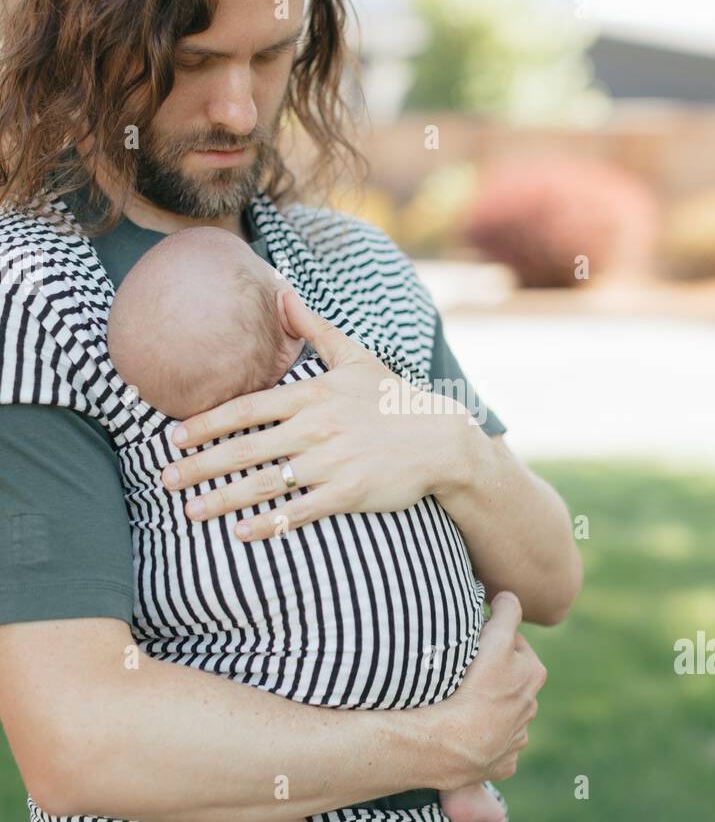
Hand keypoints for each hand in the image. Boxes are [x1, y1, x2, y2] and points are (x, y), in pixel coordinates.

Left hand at [160, 287, 476, 539]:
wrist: (442, 439)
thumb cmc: (393, 399)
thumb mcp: (355, 356)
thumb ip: (313, 327)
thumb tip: (281, 289)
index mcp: (312, 394)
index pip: (246, 408)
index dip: (206, 423)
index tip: (174, 437)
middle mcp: (316, 427)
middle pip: (245, 448)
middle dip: (200, 464)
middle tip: (165, 478)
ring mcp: (331, 461)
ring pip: (265, 482)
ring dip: (222, 498)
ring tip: (189, 510)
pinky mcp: (348, 492)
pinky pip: (299, 510)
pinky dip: (268, 523)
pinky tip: (239, 533)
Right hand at [434, 592, 547, 789]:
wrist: (452, 744)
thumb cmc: (475, 688)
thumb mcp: (495, 640)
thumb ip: (507, 613)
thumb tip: (510, 596)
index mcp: (533, 675)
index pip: (512, 644)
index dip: (491, 639)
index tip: (473, 643)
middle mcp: (530, 707)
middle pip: (507, 680)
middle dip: (490, 674)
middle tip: (462, 672)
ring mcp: (516, 738)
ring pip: (499, 713)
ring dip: (484, 707)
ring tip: (457, 703)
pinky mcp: (502, 763)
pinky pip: (491, 745)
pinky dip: (480, 738)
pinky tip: (461, 732)